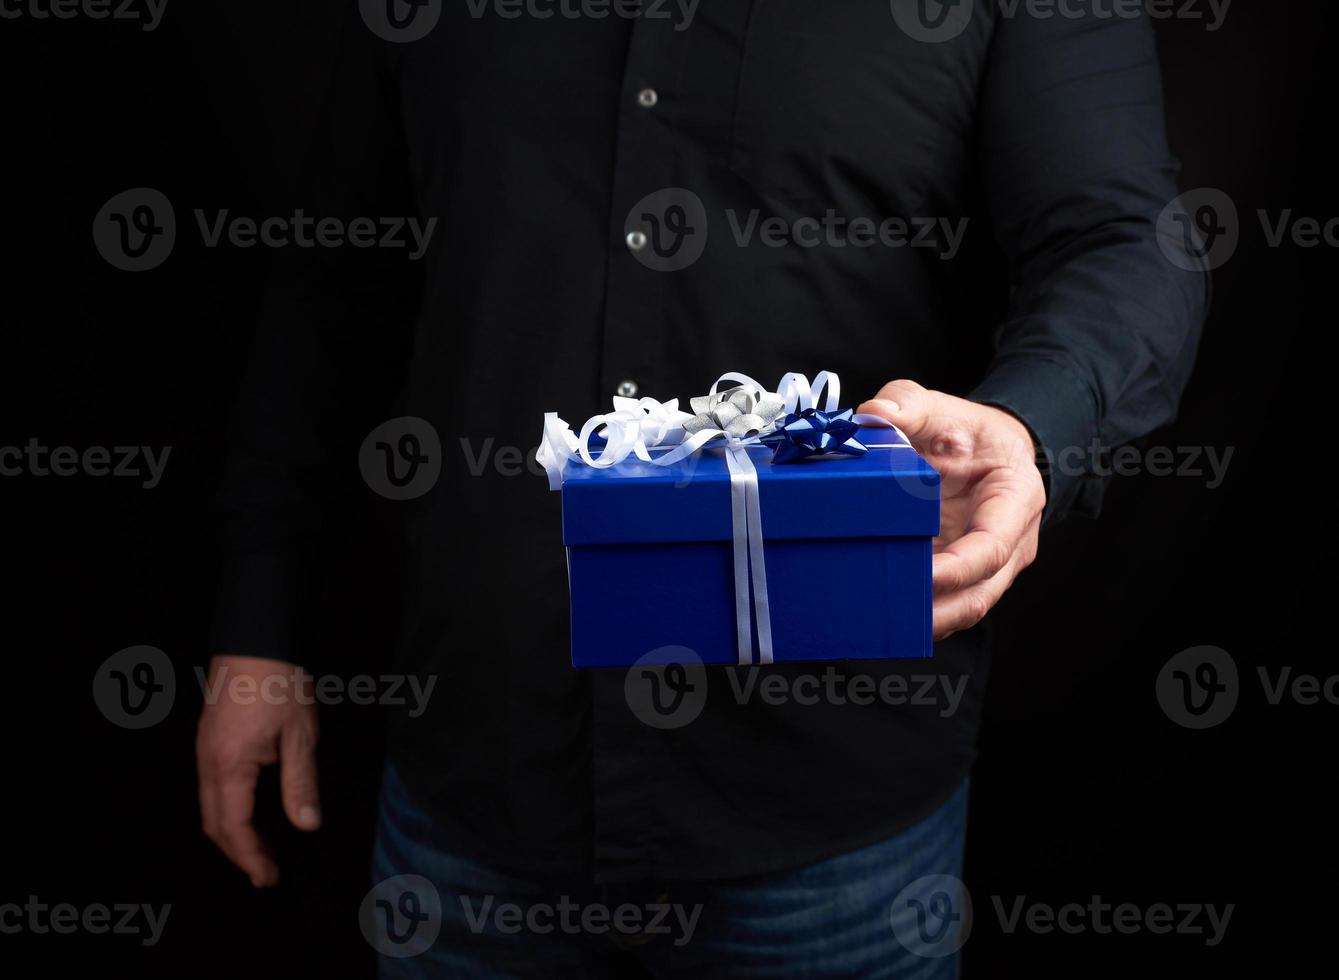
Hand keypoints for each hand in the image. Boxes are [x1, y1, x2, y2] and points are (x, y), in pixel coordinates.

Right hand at [196, 655, 320, 886]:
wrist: (256, 640)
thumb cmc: (281, 684)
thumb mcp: (301, 736)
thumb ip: (301, 784)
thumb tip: (307, 825)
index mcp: (229, 767)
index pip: (234, 828)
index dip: (251, 858)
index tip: (268, 879)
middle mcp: (207, 764)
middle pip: (214, 824)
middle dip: (238, 853)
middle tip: (266, 873)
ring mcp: (204, 751)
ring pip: (209, 807)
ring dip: (232, 834)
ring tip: (261, 850)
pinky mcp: (208, 741)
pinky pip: (210, 789)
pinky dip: (227, 811)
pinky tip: (250, 812)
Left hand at [857, 380, 1044, 639]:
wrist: (988, 449)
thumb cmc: (968, 432)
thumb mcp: (941, 407)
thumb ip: (909, 404)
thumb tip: (873, 416)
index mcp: (1015, 499)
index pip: (991, 547)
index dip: (956, 569)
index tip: (918, 577)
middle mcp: (1010, 543)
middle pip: (978, 594)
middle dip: (934, 611)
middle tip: (885, 613)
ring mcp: (988, 568)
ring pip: (962, 610)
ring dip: (922, 623)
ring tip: (877, 624)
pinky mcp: (962, 577)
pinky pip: (945, 606)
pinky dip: (916, 617)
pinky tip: (879, 618)